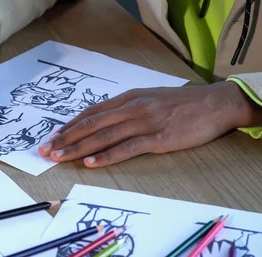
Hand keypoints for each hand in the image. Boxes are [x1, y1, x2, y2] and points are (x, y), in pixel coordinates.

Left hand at [38, 82, 261, 167]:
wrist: (215, 104)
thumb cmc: (182, 103)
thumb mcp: (150, 98)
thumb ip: (127, 107)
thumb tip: (104, 119)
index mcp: (129, 98)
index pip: (91, 112)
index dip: (69, 125)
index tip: (52, 136)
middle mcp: (132, 108)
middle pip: (92, 124)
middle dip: (65, 138)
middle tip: (46, 150)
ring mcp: (144, 123)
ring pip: (104, 136)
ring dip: (78, 148)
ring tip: (59, 157)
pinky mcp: (158, 139)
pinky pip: (127, 148)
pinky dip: (106, 156)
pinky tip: (91, 163)